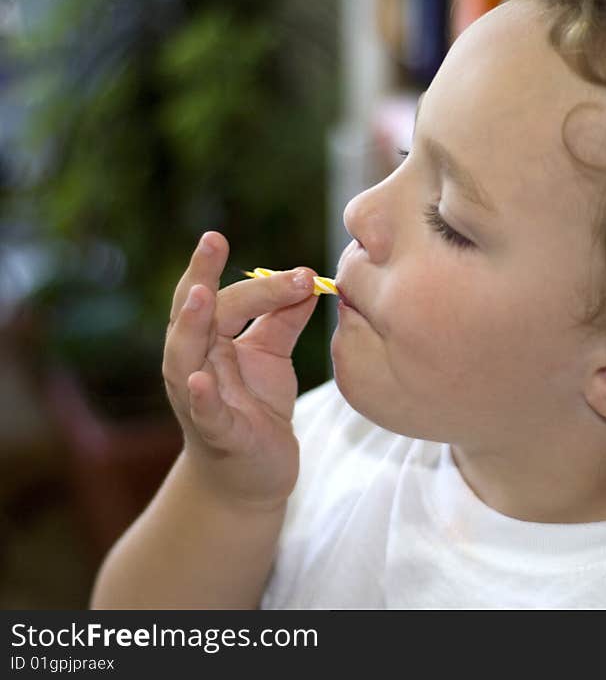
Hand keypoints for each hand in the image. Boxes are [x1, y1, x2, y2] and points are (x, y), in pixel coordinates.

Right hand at [162, 231, 318, 510]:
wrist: (254, 477)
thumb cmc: (257, 410)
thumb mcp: (273, 358)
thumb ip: (283, 320)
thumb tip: (309, 278)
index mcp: (212, 342)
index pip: (224, 298)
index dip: (251, 279)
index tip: (278, 259)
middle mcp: (195, 364)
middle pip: (197, 315)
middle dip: (202, 277)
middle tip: (212, 242)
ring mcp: (200, 401)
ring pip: (184, 357)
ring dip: (191, 326)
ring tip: (200, 296)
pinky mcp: (217, 436)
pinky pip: (204, 414)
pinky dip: (200, 397)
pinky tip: (198, 379)